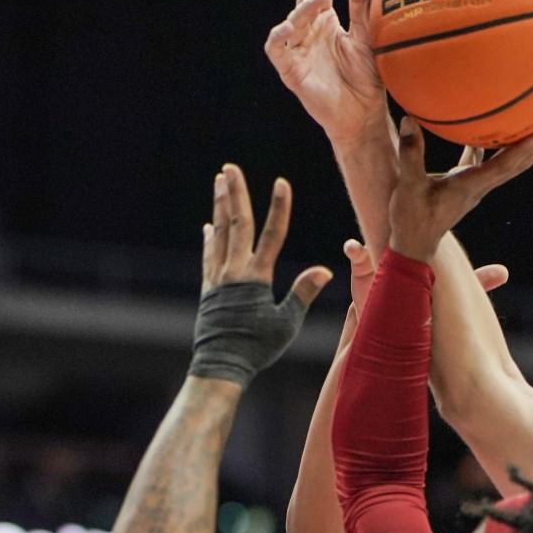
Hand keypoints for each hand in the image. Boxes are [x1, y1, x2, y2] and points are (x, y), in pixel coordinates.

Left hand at [190, 166, 332, 386]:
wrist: (220, 364)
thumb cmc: (258, 347)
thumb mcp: (287, 324)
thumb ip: (303, 293)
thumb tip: (324, 271)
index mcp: (256, 278)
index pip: (271, 235)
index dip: (279, 208)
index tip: (281, 182)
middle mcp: (234, 272)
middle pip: (237, 224)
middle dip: (235, 194)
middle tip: (230, 168)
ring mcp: (218, 278)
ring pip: (220, 234)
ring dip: (220, 206)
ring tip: (219, 182)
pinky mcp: (208, 289)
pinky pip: (210, 256)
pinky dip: (211, 238)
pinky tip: (210, 226)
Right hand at [264, 0, 383, 145]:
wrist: (363, 117)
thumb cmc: (367, 80)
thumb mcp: (367, 38)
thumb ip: (361, 6)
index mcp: (327, 23)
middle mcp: (310, 33)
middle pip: (305, 1)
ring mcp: (298, 50)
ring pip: (292, 20)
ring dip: (303, 7)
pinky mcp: (290, 70)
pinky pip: (277, 49)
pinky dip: (279, 36)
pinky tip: (290, 26)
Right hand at [388, 118, 532, 262]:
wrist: (413, 247)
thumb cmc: (410, 220)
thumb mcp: (407, 187)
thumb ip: (410, 154)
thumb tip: (411, 120)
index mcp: (469, 187)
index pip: (503, 167)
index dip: (523, 150)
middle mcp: (480, 187)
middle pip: (519, 164)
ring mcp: (476, 186)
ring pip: (509, 163)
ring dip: (531, 146)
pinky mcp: (466, 184)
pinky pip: (488, 160)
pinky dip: (497, 144)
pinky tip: (496, 124)